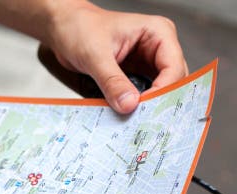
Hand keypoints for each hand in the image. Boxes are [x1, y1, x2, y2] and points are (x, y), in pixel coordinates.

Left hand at [45, 1, 187, 112]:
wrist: (64, 28)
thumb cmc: (80, 28)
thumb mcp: (95, 55)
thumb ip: (112, 81)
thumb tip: (129, 104)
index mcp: (158, 32)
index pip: (173, 67)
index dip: (162, 91)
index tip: (144, 108)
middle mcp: (158, 48)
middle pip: (172, 82)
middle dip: (158, 102)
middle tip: (144, 121)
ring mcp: (148, 63)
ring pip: (159, 91)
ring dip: (148, 107)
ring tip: (136, 122)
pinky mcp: (136, 76)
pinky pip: (143, 95)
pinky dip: (136, 107)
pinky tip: (128, 117)